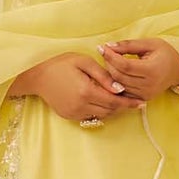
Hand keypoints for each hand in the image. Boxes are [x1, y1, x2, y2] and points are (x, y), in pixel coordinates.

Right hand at [18, 51, 145, 121]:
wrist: (37, 76)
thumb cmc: (61, 64)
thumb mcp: (84, 62)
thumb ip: (103, 75)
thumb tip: (120, 89)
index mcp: (86, 91)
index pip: (114, 101)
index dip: (129, 103)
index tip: (141, 102)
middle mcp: (81, 106)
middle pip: (110, 110)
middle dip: (123, 106)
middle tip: (135, 100)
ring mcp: (74, 113)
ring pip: (102, 115)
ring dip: (112, 109)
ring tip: (120, 100)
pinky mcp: (69, 116)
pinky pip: (90, 115)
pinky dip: (100, 110)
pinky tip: (102, 100)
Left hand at [96, 38, 178, 100]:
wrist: (178, 68)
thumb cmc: (164, 52)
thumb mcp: (149, 43)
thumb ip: (128, 45)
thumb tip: (108, 45)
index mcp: (152, 70)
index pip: (125, 65)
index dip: (111, 56)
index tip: (102, 47)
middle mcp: (149, 85)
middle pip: (119, 76)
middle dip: (108, 63)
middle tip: (105, 52)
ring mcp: (146, 94)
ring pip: (119, 85)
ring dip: (111, 72)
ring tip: (110, 60)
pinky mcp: (143, 99)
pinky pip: (123, 92)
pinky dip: (116, 83)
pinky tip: (114, 72)